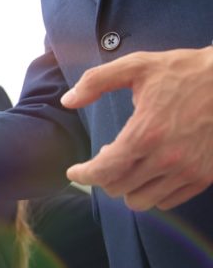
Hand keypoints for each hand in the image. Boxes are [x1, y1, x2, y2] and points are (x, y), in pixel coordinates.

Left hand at [62, 47, 212, 209]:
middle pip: (118, 188)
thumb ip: (96, 81)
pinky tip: (151, 169)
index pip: (104, 171)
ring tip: (129, 164)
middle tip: (107, 156)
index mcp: (146, 133)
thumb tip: (67, 100)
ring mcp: (189, 171)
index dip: (83, 175)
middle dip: (104, 175)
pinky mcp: (205, 177)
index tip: (74, 172)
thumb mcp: (136, 66)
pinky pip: (168, 201)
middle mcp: (167, 158)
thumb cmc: (182, 70)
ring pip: (142, 201)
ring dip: (127, 187)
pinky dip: (152, 191)